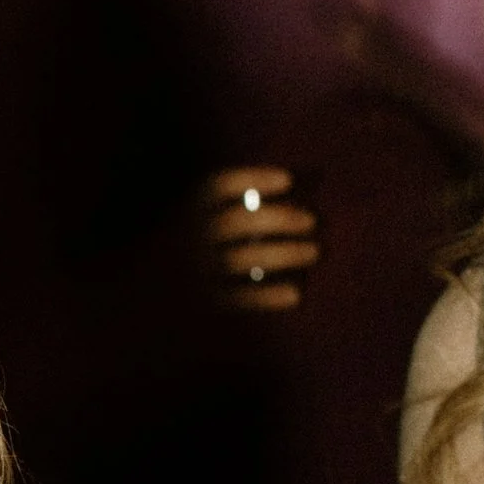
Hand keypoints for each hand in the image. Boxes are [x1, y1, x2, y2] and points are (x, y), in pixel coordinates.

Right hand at [202, 165, 319, 313]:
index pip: (218, 187)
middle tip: (311, 221)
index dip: (254, 179)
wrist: (169, 296)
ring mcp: (196, 272)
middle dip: (278, 219)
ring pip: (239, 259)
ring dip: (283, 254)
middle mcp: (189, 239)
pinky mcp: (206, 303)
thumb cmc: (205, 246)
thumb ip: (239, 208)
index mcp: (190, 210)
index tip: (287, 180)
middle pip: (235, 222)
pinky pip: (239, 299)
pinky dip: (269, 297)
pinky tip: (295, 294)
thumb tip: (292, 201)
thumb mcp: (207, 218)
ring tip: (313, 251)